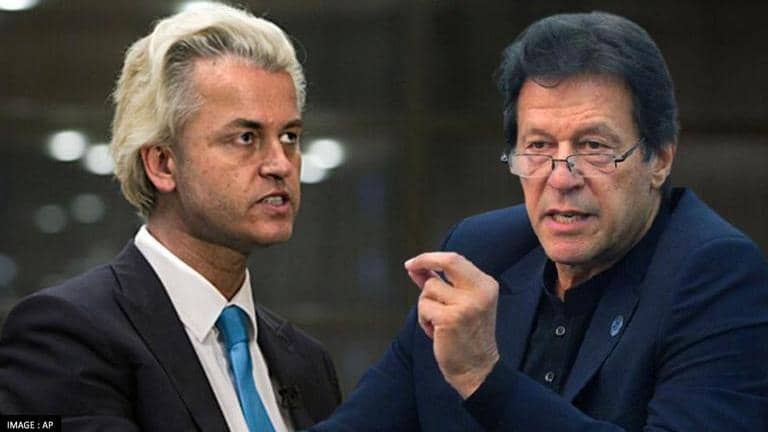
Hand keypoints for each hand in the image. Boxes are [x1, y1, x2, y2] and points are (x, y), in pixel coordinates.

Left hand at [405, 252, 499, 397]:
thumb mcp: (461, 304)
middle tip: (409, 266)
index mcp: (486, 285)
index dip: (432, 257)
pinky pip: (424, 308)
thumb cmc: (466, 337)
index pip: (456, 259)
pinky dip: (424, 320)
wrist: (477, 369)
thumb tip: (418, 268)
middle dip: (424, 260)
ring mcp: (466, 304)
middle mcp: (480, 291)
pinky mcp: (451, 318)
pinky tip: (436, 332)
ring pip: (429, 289)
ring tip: (438, 323)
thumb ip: (442, 284)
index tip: (415, 262)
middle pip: (448, 261)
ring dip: (426, 306)